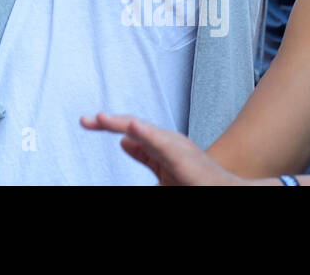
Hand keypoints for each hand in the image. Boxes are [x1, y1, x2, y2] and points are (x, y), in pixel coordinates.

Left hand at [81, 112, 242, 184]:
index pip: (128, 128)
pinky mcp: (181, 156)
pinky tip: (131, 128)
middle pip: (131, 125)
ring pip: (143, 129)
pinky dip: (146, 133)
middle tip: (85, 120)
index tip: (86, 122)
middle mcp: (165, 139)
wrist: (224, 191)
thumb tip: (125, 143)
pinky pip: (161, 143)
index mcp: (158, 142)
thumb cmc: (195, 180)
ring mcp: (174, 146)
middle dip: (108, 121)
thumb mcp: (161, 166)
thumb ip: (144, 154)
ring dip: (121, 122)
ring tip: (100, 119)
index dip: (107, 123)